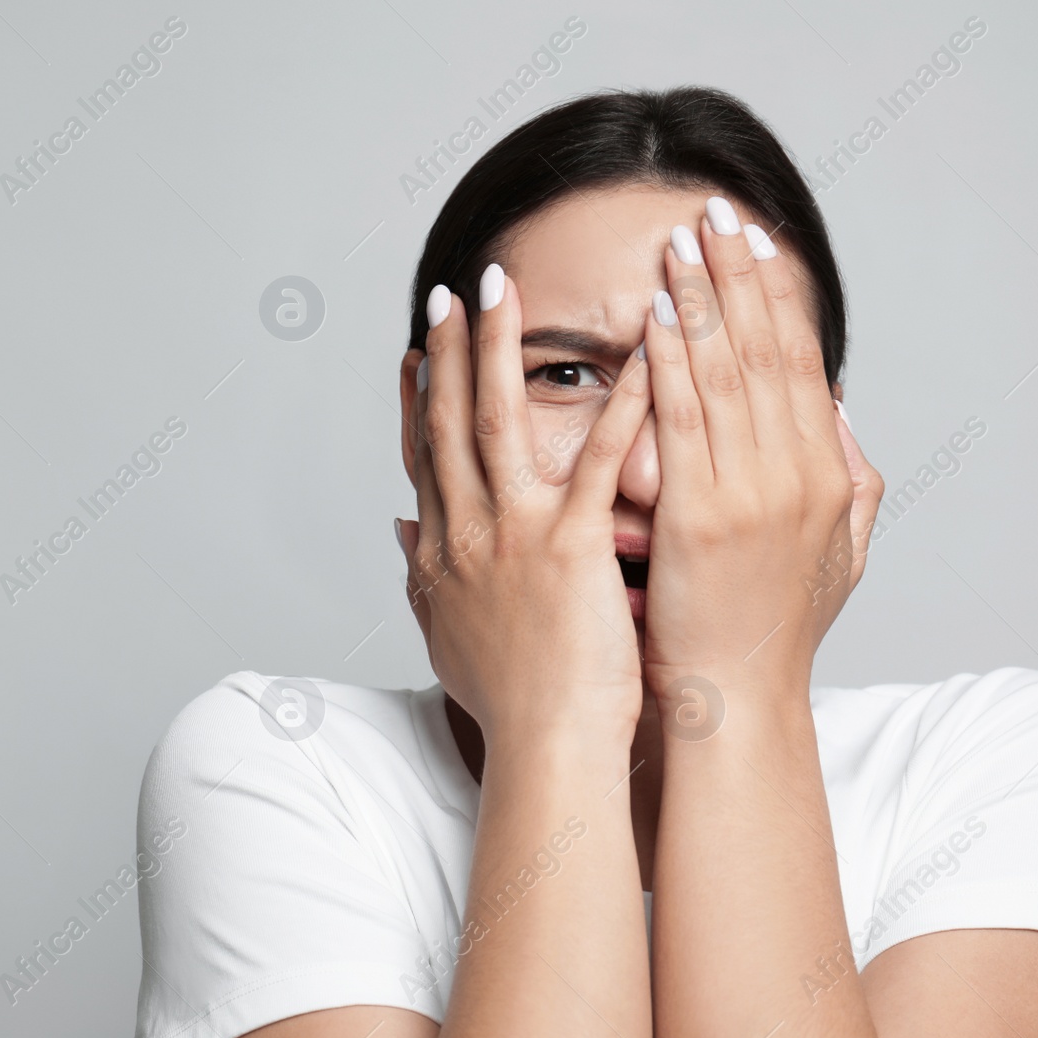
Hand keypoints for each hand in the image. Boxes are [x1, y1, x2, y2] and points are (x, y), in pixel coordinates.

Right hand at [399, 266, 652, 748]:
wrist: (547, 747)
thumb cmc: (510, 702)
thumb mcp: (443, 634)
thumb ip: (418, 575)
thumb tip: (397, 529)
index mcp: (445, 550)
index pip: (426, 454)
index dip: (421, 396)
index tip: (419, 347)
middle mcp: (468, 530)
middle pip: (451, 421)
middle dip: (452, 350)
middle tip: (456, 290)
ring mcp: (516, 532)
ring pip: (499, 420)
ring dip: (501, 348)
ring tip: (506, 289)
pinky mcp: (573, 543)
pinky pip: (595, 457)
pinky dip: (621, 400)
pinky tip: (641, 353)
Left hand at [640, 203, 883, 696]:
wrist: (736, 701)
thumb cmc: (773, 630)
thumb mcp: (838, 555)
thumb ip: (851, 478)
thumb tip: (842, 411)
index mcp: (828, 474)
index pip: (800, 362)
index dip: (776, 295)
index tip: (753, 241)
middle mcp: (798, 474)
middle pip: (767, 351)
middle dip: (739, 274)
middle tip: (715, 210)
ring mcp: (751, 494)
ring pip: (727, 373)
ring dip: (703, 300)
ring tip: (680, 241)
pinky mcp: (699, 517)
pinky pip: (683, 422)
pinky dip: (672, 364)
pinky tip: (657, 316)